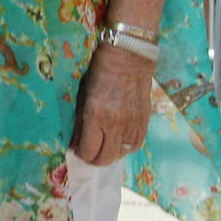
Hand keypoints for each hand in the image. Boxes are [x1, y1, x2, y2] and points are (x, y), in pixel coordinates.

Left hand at [70, 41, 154, 165]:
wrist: (128, 60)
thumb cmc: (99, 73)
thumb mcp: (82, 95)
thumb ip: (79, 122)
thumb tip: (76, 143)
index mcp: (96, 116)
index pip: (89, 149)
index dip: (82, 155)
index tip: (78, 151)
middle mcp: (115, 124)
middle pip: (106, 157)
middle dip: (94, 160)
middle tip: (89, 155)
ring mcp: (132, 125)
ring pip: (121, 154)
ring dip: (110, 154)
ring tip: (103, 148)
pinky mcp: (144, 123)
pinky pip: (134, 146)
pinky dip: (125, 148)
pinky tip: (118, 143)